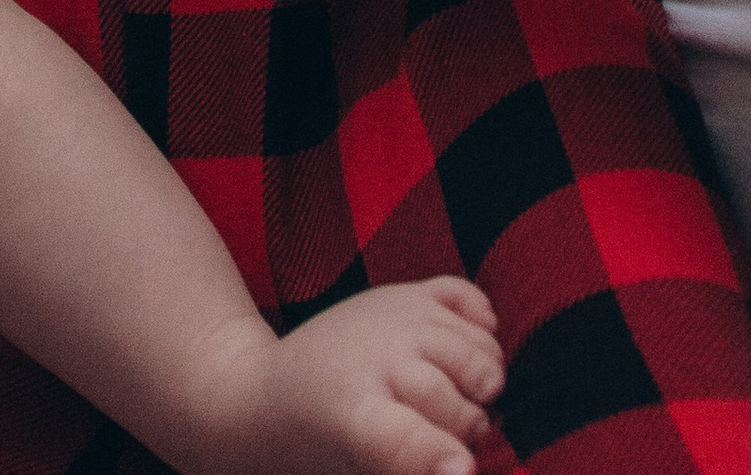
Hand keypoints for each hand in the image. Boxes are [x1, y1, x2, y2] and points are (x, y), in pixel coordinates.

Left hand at [186, 280, 502, 474]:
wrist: (268, 390)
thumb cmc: (321, 446)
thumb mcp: (353, 471)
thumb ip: (409, 462)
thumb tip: (463, 469)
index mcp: (354, 418)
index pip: (402, 437)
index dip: (436, 455)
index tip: (463, 470)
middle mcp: (375, 356)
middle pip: (459, 401)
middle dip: (470, 431)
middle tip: (448, 439)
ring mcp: (392, 316)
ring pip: (477, 352)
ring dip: (482, 386)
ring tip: (458, 403)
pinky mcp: (405, 293)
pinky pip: (465, 296)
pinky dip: (481, 324)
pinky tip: (469, 350)